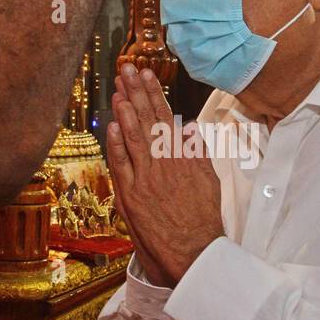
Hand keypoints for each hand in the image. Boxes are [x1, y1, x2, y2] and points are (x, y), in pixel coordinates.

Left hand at [106, 63, 223, 286]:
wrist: (195, 251)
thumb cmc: (202, 218)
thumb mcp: (208, 181)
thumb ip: (196, 153)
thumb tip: (189, 127)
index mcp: (182, 157)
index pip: (165, 117)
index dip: (154, 93)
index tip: (146, 73)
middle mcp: (164, 162)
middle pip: (147, 120)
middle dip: (135, 92)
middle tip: (126, 69)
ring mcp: (146, 178)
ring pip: (133, 137)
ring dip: (124, 111)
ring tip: (118, 88)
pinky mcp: (132, 195)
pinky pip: (122, 165)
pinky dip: (116, 144)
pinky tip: (111, 125)